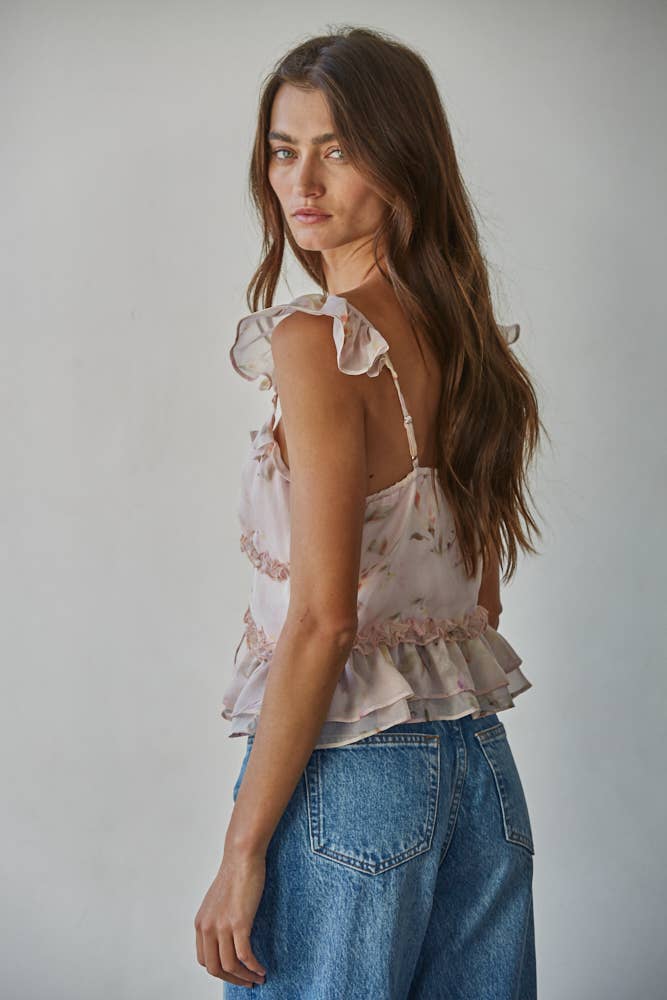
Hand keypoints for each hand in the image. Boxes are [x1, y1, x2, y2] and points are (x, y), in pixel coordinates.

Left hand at [194, 847, 267, 988]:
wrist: (242, 857)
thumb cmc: (235, 875)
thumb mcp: (218, 902)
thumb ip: (217, 920)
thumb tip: (227, 937)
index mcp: (200, 923)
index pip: (204, 959)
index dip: (219, 970)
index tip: (233, 973)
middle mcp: (207, 927)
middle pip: (214, 968)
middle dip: (231, 979)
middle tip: (246, 982)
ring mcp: (222, 926)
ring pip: (229, 965)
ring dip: (244, 976)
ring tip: (257, 978)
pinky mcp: (239, 923)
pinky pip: (245, 955)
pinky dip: (253, 966)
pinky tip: (262, 968)